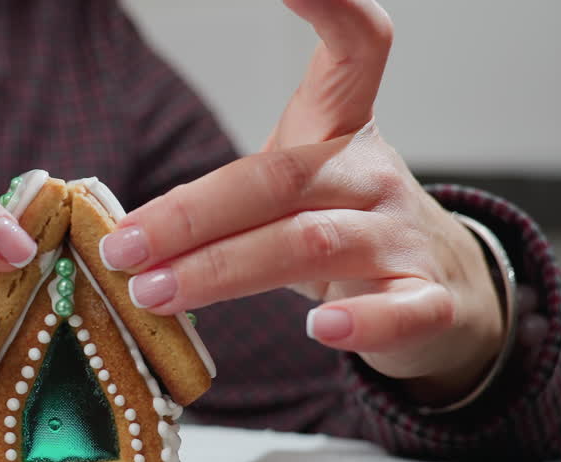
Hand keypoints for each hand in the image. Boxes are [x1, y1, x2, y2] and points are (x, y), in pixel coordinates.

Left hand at [99, 0, 504, 406]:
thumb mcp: (288, 194)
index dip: (331, 7)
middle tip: (121, 248)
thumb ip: (223, 199)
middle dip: (189, 215)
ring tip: (154, 293)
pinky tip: (321, 332)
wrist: (439, 294)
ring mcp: (401, 235)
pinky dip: (361, 323)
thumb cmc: (341, 232)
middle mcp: (371, 174)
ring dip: (222, 271)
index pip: (354, 51)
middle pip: (277, 179)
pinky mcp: (427, 300)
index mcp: (341, 130)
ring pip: (312, 242)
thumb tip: (127, 228)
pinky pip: (400, 310)